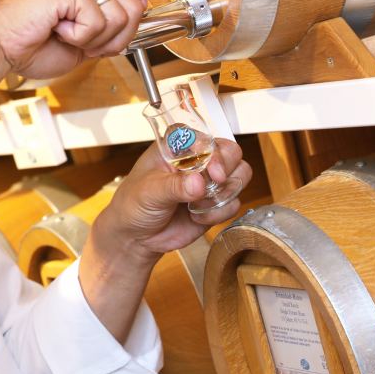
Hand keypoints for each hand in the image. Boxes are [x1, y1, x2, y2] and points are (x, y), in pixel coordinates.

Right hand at [0, 0, 150, 79]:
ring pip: (120, 17)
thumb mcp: (82, 42)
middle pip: (135, 5)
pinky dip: (79, 38)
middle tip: (86, 42)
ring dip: (96, 40)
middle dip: (117, 37)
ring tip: (67, 35)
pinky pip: (98, 22)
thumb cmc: (29, 45)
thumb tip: (137, 18)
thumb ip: (107, 30)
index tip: (133, 7)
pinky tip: (57, 30)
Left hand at [94, 138, 252, 261]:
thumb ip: (173, 186)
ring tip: (198, 205)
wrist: (137, 236)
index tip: (212, 170)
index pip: (203, 137)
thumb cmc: (134, 204)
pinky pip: (235, 202)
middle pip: (230, 151)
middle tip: (213, 184)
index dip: (212, 151)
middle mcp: (196, 160)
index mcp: (175, 148)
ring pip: (240, 174)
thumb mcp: (148, 192)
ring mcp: (208, 181)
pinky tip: (198, 217)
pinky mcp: (216, 202)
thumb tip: (198, 183)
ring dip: (225, 192)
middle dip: (226, 170)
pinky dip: (221, 211)